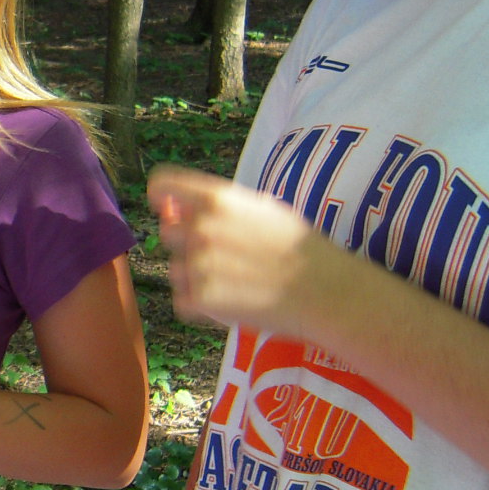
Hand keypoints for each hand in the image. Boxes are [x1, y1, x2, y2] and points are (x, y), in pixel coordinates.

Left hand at [150, 164, 348, 336]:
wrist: (326, 291)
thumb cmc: (299, 248)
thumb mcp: (262, 209)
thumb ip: (218, 205)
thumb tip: (174, 208)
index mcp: (218, 199)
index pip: (162, 184)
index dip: (162, 197)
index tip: (170, 209)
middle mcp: (201, 227)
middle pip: (167, 232)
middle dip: (187, 243)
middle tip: (223, 256)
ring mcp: (198, 264)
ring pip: (175, 269)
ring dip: (195, 277)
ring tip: (235, 281)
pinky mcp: (200, 299)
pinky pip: (182, 300)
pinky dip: (201, 305)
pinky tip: (232, 300)